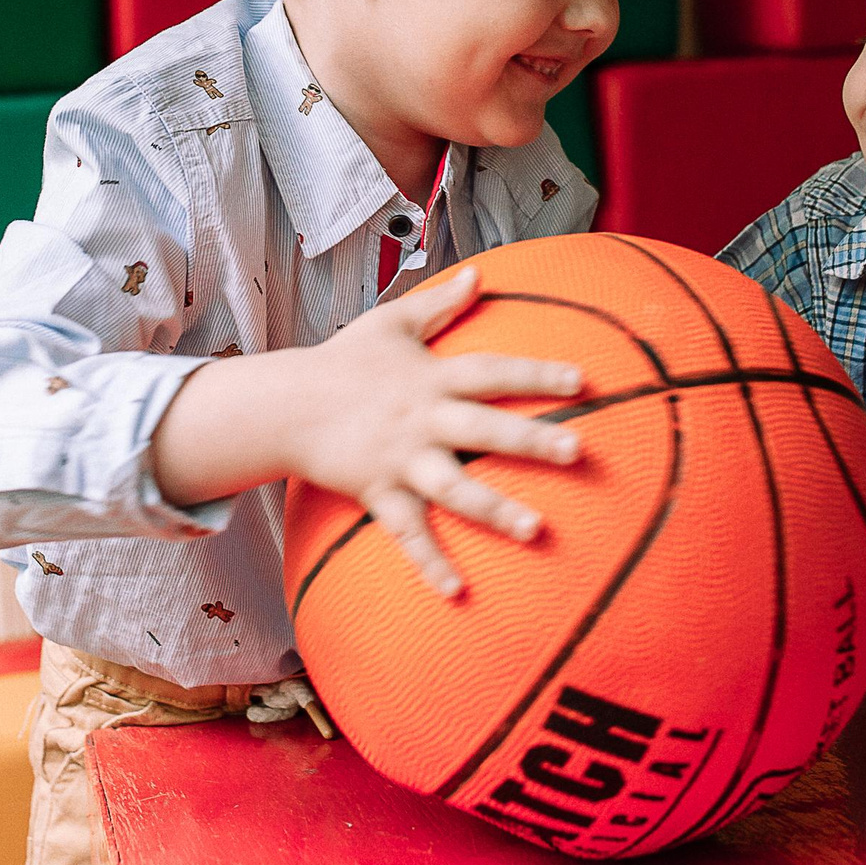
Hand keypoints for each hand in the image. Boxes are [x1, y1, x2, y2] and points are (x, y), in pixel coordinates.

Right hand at [155, 267, 585, 597]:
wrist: (284, 405)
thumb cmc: (341, 361)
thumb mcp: (391, 322)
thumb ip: (440, 304)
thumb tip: (479, 273)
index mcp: (431, 378)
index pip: (493, 372)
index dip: (536, 373)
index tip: (582, 380)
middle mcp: (422, 419)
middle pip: (483, 428)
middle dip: (530, 440)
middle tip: (577, 451)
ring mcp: (401, 460)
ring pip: (454, 488)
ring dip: (494, 509)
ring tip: (536, 530)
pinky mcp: (379, 493)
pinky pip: (408, 533)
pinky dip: (430, 563)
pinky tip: (457, 591)